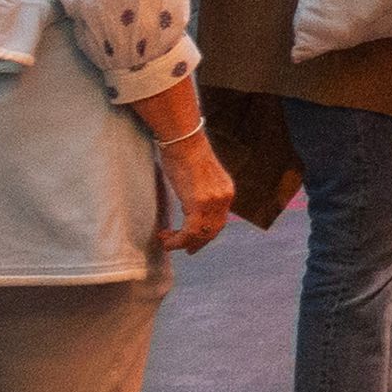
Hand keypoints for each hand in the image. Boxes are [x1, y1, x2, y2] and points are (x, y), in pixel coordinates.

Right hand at [155, 125, 233, 250]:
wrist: (184, 140)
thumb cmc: (186, 153)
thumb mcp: (199, 176)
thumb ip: (200, 192)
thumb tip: (189, 204)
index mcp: (226, 191)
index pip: (220, 220)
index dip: (207, 233)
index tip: (195, 241)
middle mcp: (224, 198)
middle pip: (213, 230)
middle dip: (198, 243)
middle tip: (186, 250)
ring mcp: (213, 202)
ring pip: (200, 234)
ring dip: (183, 243)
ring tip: (167, 242)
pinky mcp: (198, 204)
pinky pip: (189, 232)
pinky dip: (177, 240)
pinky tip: (165, 238)